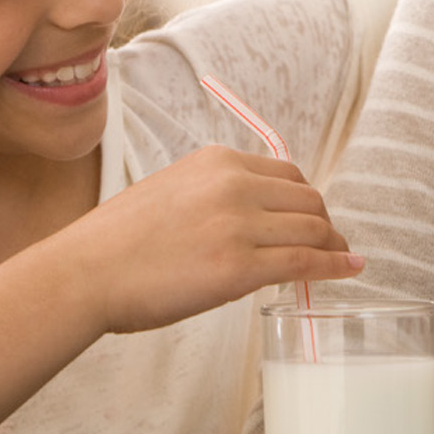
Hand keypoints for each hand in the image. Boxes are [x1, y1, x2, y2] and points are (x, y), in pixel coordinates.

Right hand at [57, 145, 362, 334]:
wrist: (84, 272)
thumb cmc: (116, 242)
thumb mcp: (170, 192)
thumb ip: (212, 195)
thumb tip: (247, 218)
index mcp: (216, 161)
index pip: (286, 174)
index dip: (306, 200)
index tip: (311, 219)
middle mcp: (234, 185)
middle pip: (308, 198)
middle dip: (324, 222)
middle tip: (329, 243)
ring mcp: (239, 225)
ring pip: (312, 229)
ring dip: (333, 245)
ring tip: (342, 258)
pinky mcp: (240, 267)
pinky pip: (305, 262)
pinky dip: (335, 265)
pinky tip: (349, 269)